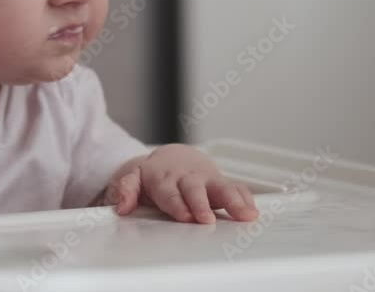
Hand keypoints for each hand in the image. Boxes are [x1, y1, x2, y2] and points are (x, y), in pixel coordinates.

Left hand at [102, 144, 258, 223]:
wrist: (172, 157)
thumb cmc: (155, 174)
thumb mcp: (134, 178)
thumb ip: (126, 190)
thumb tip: (121, 206)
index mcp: (165, 179)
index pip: (170, 193)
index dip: (177, 204)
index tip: (184, 215)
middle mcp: (187, 178)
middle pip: (195, 190)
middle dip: (201, 203)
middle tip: (206, 218)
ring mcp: (206, 180)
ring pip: (221, 187)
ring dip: (232, 201)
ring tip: (244, 214)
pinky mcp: (221, 183)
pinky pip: (237, 188)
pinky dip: (245, 198)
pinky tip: (252, 210)